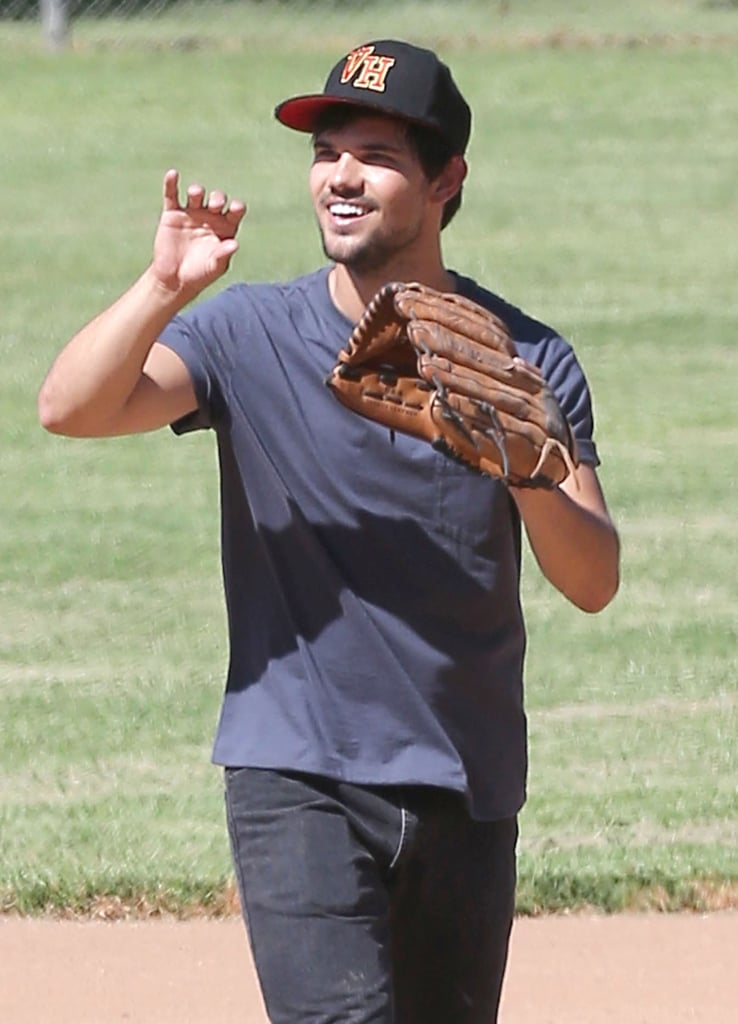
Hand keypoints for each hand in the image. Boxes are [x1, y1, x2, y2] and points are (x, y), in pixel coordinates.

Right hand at [151, 168, 246, 298]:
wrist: (175, 280)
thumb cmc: (200, 274)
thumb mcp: (214, 267)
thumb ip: (224, 255)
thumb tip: (235, 244)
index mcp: (225, 227)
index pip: (235, 211)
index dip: (237, 207)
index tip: (235, 208)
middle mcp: (210, 217)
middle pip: (217, 198)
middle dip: (217, 198)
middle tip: (215, 205)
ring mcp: (191, 213)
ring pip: (196, 194)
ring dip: (197, 191)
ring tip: (196, 194)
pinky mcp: (172, 214)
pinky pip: (171, 195)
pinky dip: (171, 183)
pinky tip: (173, 174)